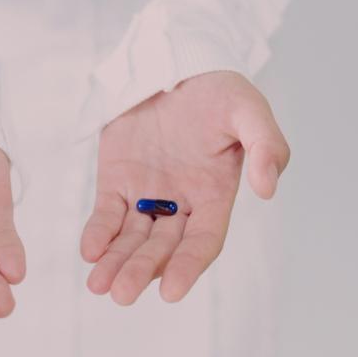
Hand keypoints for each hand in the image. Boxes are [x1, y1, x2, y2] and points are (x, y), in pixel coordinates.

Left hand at [80, 71, 289, 304]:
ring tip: (99, 286)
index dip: (188, 267)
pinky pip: (106, 213)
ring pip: (131, 238)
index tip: (172, 292)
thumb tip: (267, 188)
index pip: (203, 242)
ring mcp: (146, 193)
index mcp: (214, 195)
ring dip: (116, 262)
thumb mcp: (249, 109)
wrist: (176, 61)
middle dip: (143, 270)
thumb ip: (267, 146)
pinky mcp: (117, 179)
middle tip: (122, 294)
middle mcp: (180, 203)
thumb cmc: (218, 90)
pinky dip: (98, 233)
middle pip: (162, 248)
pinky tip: (89, 251)